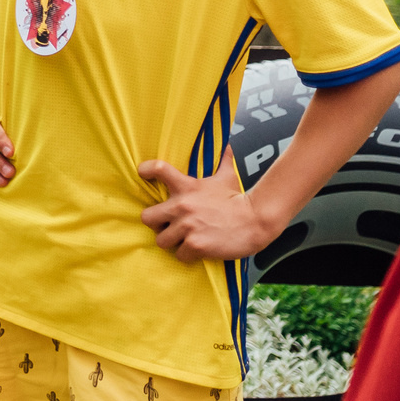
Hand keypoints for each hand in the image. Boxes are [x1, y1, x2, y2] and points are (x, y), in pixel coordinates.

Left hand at [138, 158, 270, 262]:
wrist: (256, 220)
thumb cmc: (238, 199)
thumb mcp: (227, 177)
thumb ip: (223, 161)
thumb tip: (227, 145)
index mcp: (186, 186)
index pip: (158, 169)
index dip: (146, 170)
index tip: (143, 173)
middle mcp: (182, 205)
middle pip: (147, 217)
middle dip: (157, 223)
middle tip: (168, 226)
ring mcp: (187, 226)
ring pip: (161, 240)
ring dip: (172, 242)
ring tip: (185, 239)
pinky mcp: (195, 245)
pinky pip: (179, 255)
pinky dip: (187, 255)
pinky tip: (198, 250)